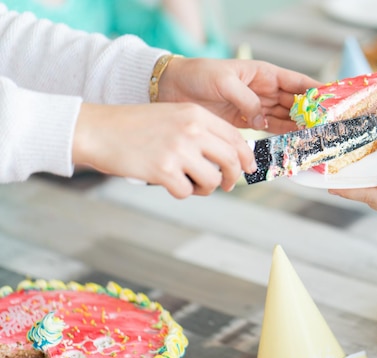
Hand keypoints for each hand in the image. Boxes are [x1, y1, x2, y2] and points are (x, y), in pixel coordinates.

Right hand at [73, 102, 256, 197]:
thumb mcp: (172, 116)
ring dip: (204, 188)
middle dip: (232, 177)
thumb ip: (200, 131)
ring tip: (189, 182)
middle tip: (226, 185)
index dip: (246, 157)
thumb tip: (228, 158)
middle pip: (230, 161)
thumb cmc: (134, 126)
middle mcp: (191, 130)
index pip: (235, 137)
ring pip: (212, 180)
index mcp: (196, 114)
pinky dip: (180, 192)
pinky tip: (168, 183)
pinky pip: (186, 192)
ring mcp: (178, 150)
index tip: (248, 169)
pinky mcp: (163, 170)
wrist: (97, 130)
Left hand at [158, 57, 319, 132]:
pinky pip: (270, 129)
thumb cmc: (197, 75)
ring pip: (285, 118)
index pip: (297, 82)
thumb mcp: (224, 81)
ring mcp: (256, 107)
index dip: (316, 91)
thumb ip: (246, 100)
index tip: (333, 102)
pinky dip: (282, 137)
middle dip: (312, 115)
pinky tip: (293, 144)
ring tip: (315, 139)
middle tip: (328, 128)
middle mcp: (264, 90)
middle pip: (295, 103)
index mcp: (263, 73)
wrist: (172, 89)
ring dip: (300, 128)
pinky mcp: (246, 122)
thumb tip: (262, 120)